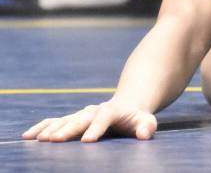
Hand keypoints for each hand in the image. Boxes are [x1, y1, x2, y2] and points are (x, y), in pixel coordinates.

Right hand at [22, 100, 156, 142]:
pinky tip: (29, 136)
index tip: (88, 140)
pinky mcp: (72, 119)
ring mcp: (81, 114)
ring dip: (52, 129)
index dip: (96, 128)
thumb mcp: (146, 120)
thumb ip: (146, 126)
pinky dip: (42, 127)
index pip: (104, 117)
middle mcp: (94, 110)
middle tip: (55, 140)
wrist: (127, 104)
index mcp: (112, 110)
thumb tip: (145, 134)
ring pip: (65, 120)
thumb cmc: (137, 118)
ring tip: (40, 139)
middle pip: (80, 118)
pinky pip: (54, 122)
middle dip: (68, 129)